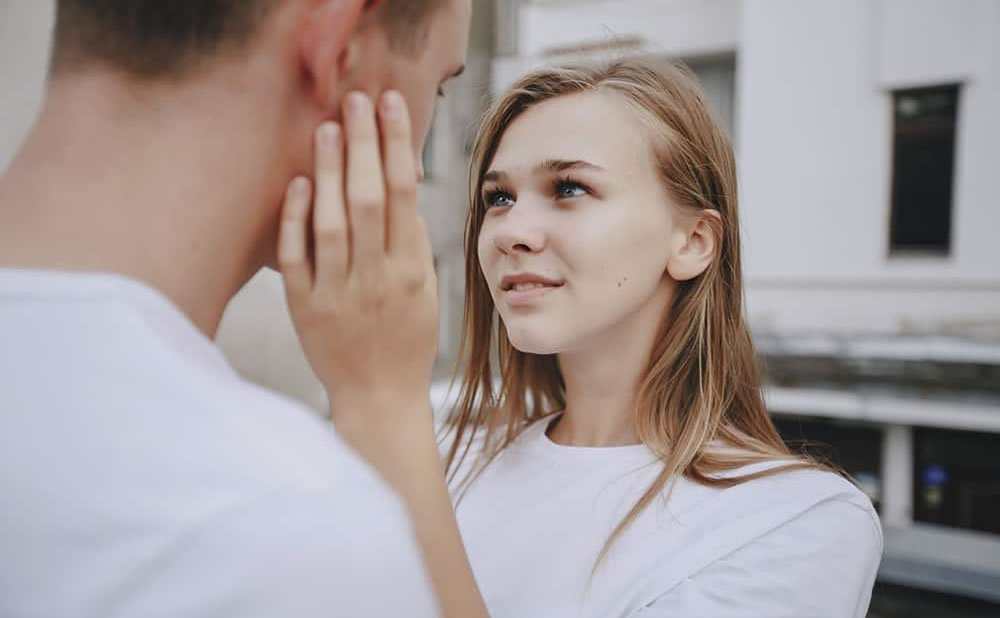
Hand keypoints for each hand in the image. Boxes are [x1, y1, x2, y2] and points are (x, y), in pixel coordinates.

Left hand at [278, 91, 438, 468]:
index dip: (397, 145)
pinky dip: (296, 220)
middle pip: (371, 200)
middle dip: (365, 145)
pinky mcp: (305, 308)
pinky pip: (297, 258)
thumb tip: (402, 182)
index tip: (391, 105)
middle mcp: (377, 279)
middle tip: (355, 100)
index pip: (406, 195)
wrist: (379, 397)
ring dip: (331, 173)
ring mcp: (339, 293)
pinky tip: (299, 185)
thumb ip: (413, 241)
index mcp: (412, 271)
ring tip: (326, 129)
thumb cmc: (406, 340)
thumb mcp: (425, 291)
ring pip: (334, 224)